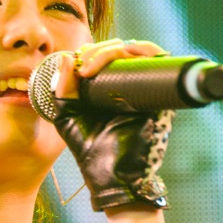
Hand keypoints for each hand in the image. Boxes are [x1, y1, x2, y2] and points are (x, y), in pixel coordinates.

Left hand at [52, 39, 174, 211]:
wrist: (109, 174)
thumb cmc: (89, 148)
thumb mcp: (66, 115)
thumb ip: (62, 89)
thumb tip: (66, 56)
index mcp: (111, 87)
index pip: (107, 55)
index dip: (93, 52)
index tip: (76, 63)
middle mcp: (132, 85)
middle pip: (123, 49)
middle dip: (99, 50)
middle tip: (83, 66)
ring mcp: (147, 88)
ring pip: (139, 51)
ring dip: (114, 50)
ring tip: (92, 65)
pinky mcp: (160, 95)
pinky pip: (159, 61)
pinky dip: (143, 51)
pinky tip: (119, 58)